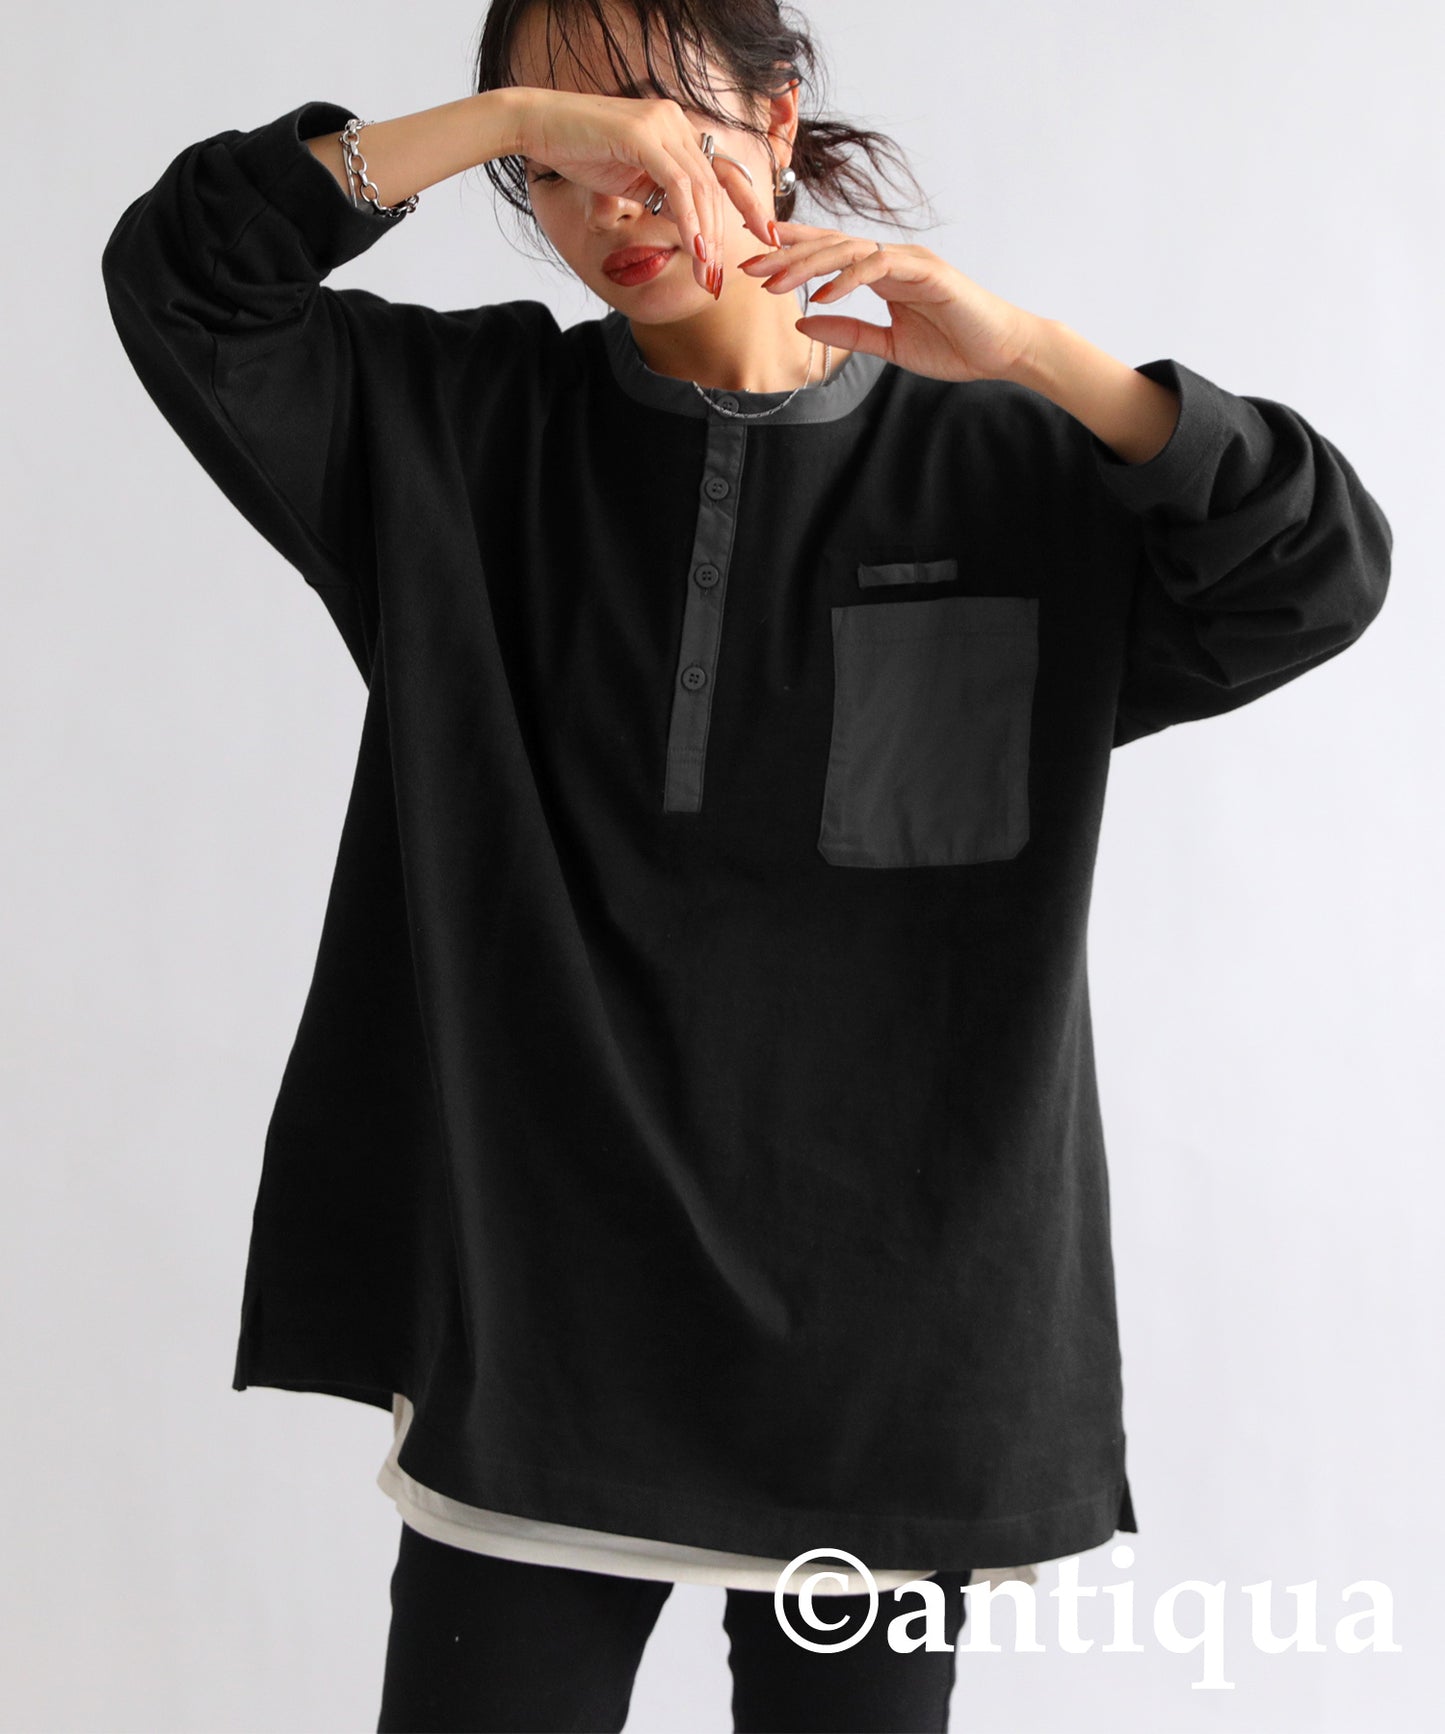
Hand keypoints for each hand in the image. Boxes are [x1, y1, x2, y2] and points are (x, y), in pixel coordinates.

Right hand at [512, 89, 776, 292]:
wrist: (537, 126)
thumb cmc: (578, 153)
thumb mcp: (629, 179)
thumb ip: (659, 194)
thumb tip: (685, 225)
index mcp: (677, 129)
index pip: (723, 170)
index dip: (749, 204)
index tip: (767, 237)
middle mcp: (676, 122)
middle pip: (716, 185)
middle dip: (725, 236)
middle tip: (721, 278)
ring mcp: (661, 125)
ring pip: (701, 187)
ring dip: (708, 236)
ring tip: (707, 274)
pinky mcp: (643, 135)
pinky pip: (677, 184)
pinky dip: (689, 219)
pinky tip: (696, 248)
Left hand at [738, 221, 1042, 383]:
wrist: (1001, 351)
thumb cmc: (954, 346)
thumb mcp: (888, 345)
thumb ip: (848, 331)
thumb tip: (802, 323)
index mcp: (881, 273)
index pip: (829, 253)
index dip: (791, 253)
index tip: (754, 261)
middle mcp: (891, 259)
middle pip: (829, 246)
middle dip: (786, 254)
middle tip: (748, 265)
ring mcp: (909, 260)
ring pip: (848, 250)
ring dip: (808, 264)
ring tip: (774, 281)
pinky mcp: (927, 271)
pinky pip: (878, 267)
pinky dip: (848, 279)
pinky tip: (822, 294)